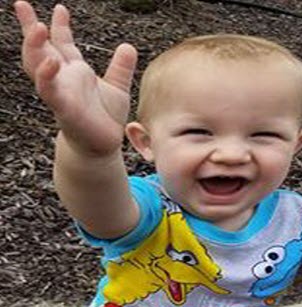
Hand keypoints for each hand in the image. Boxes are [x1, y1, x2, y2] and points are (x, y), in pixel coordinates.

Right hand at [15, 1, 137, 155]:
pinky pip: (49, 91)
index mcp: (75, 72)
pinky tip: (50, 61)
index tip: (59, 7)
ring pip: (37, 65)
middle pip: (40, 48)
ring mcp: (60, 93)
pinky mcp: (63, 108)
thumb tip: (128, 46)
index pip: (61, 42)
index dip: (59, 25)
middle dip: (30, 27)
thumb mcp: (117, 89)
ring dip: (34, 46)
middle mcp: (63, 79)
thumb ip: (120, 68)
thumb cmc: (105, 120)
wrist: (102, 147)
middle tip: (21, 4)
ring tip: (38, 27)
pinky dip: (46, 76)